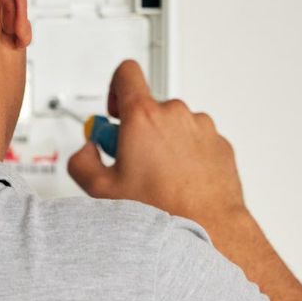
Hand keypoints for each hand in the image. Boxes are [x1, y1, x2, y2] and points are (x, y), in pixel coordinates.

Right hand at [67, 60, 248, 234]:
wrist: (209, 226)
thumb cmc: (161, 209)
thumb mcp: (101, 190)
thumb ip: (81, 161)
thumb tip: (87, 152)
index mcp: (143, 117)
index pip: (125, 74)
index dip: (115, 89)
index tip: (114, 111)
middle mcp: (175, 114)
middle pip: (149, 108)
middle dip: (138, 131)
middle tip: (133, 163)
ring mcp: (201, 127)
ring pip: (174, 126)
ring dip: (164, 144)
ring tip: (160, 178)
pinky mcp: (220, 143)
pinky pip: (196, 141)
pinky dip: (187, 155)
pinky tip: (180, 182)